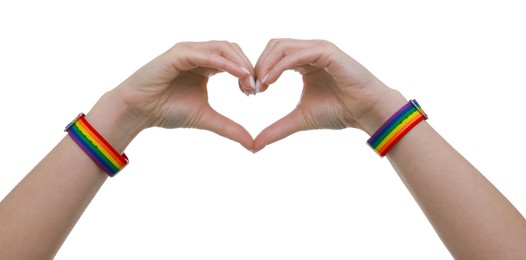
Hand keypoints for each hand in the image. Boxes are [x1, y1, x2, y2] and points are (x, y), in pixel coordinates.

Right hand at [112, 41, 255, 149]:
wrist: (139, 111)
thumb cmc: (167, 111)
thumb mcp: (206, 118)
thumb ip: (229, 127)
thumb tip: (252, 144)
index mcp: (206, 65)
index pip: (235, 59)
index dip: (248, 72)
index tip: (256, 91)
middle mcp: (199, 54)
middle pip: (232, 49)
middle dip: (248, 66)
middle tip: (255, 87)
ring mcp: (188, 51)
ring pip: (222, 47)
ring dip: (239, 62)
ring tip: (249, 80)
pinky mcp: (178, 53)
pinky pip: (206, 53)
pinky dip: (224, 62)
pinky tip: (237, 74)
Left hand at [252, 39, 405, 151]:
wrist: (365, 112)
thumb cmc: (338, 112)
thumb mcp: (300, 119)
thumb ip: (277, 129)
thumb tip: (253, 146)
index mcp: (303, 62)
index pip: (272, 56)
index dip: (258, 71)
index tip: (250, 92)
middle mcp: (309, 51)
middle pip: (273, 46)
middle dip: (258, 65)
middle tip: (251, 88)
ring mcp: (318, 48)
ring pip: (282, 46)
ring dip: (266, 64)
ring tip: (259, 85)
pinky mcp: (326, 51)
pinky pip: (297, 54)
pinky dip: (280, 66)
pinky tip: (270, 81)